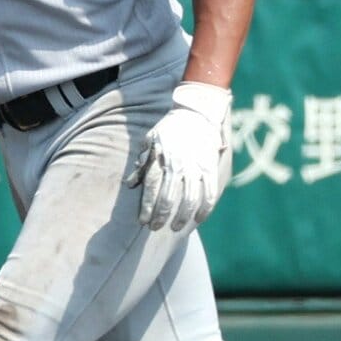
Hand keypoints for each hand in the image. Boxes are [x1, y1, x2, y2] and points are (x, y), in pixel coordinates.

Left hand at [126, 82, 232, 233]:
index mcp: (161, 159)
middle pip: (168, 198)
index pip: (151, 189)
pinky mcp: (210, 168)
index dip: (147, 207)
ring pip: (189, 200)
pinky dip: (205, 208)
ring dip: (181, 217)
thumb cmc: (170, 128)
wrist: (197, 111)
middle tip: (156, 228)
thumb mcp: (150, 140)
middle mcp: (178, 166)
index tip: (143, 221)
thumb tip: (130, 184)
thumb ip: (142, 162)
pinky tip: (199, 219)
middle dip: (161, 216)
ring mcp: (196, 167)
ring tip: (175, 227)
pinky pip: (208, 192)